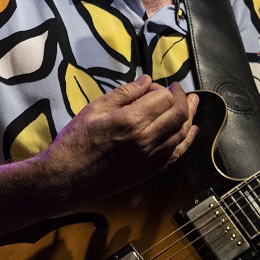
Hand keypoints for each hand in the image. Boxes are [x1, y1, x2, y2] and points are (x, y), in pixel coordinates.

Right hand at [44, 75, 199, 198]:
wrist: (66, 178)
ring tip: (193, 105)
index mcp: (132, 121)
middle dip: (184, 99)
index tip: (154, 87)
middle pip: (179, 115)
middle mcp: (146, 140)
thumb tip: (147, 81)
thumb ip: (124, 93)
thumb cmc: (75, 141)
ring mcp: (150, 158)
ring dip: (190, 117)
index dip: (163, 89)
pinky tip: (192, 132)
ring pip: (182, 134)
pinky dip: (188, 141)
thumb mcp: (95, 109)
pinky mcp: (149, 171)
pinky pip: (176, 154)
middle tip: (180, 90)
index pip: (164, 98)